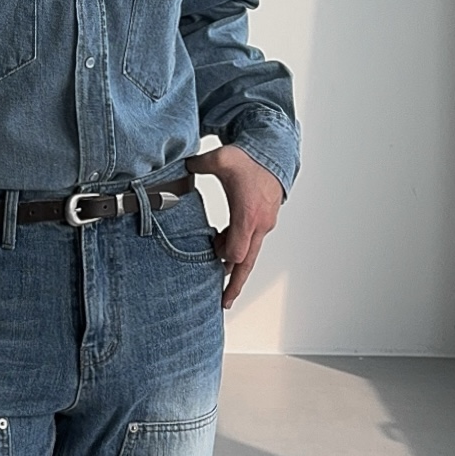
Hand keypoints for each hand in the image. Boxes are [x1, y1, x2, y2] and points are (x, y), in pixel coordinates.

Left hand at [185, 145, 283, 309]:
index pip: (236, 252)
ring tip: (220, 277)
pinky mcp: (264, 222)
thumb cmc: (249, 159)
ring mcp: (263, 225)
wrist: (274, 153)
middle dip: (235, 284)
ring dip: (234, 264)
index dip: (223, 259)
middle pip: (247, 263)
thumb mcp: (222, 159)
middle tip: (224, 302)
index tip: (212, 256)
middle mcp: (259, 225)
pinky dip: (239, 249)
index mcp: (247, 216)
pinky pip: (251, 243)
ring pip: (250, 254)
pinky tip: (223, 246)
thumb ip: (200, 164)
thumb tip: (181, 167)